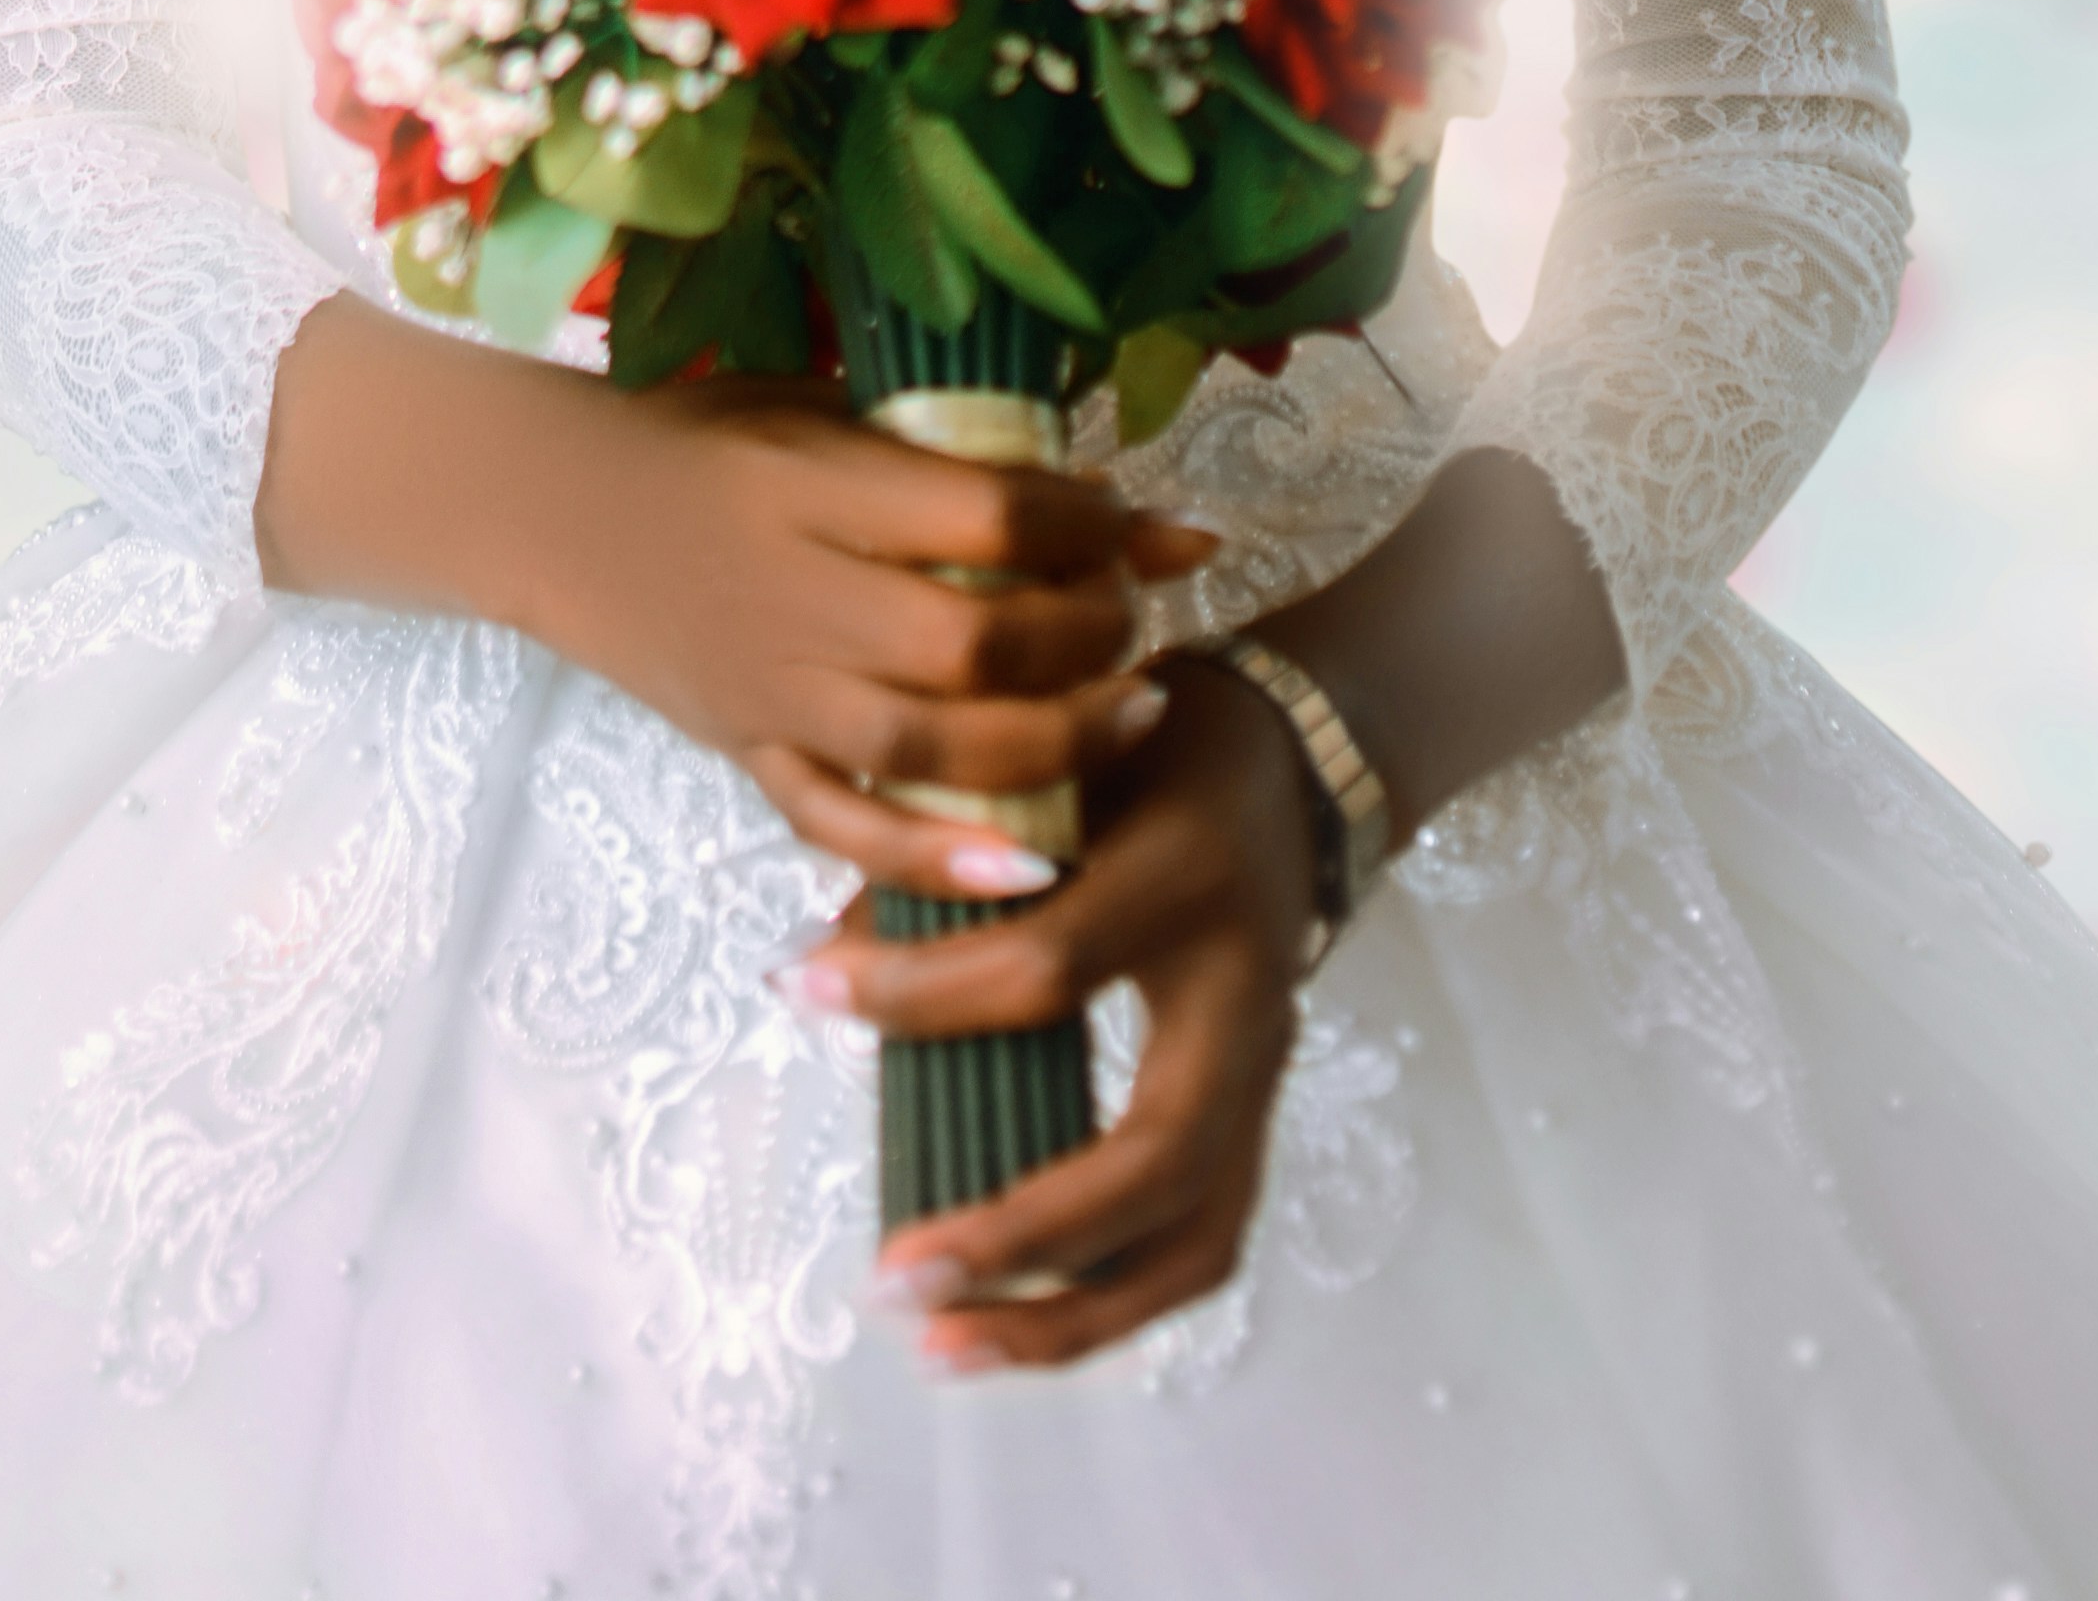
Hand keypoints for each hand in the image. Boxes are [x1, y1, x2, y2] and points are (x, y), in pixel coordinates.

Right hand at [536, 376, 1215, 890]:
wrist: (556, 510)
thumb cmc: (712, 439)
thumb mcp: (831, 411)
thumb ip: (976, 459)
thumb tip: (1166, 522)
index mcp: (810, 480)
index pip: (982, 512)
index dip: (1081, 523)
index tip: (1123, 523)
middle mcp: (791, 591)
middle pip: (967, 643)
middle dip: (1082, 641)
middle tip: (1133, 621)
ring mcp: (766, 687)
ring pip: (922, 746)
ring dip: (1049, 746)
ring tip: (1132, 717)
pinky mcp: (748, 753)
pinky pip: (844, 827)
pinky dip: (936, 860)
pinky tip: (1029, 864)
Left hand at [793, 650, 1325, 1369]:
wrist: (1295, 760)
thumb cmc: (1148, 749)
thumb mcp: (1054, 760)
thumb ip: (949, 847)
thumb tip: (819, 962)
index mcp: (1186, 878)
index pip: (1049, 965)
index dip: (920, 991)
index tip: (802, 992)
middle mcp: (1246, 991)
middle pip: (1152, 1156)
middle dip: (1020, 1235)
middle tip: (894, 1276)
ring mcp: (1268, 1069)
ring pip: (1194, 1242)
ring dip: (1070, 1316)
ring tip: (944, 1348)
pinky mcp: (1259, 1118)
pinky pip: (1199, 1243)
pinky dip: (1110, 1303)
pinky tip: (1016, 1325)